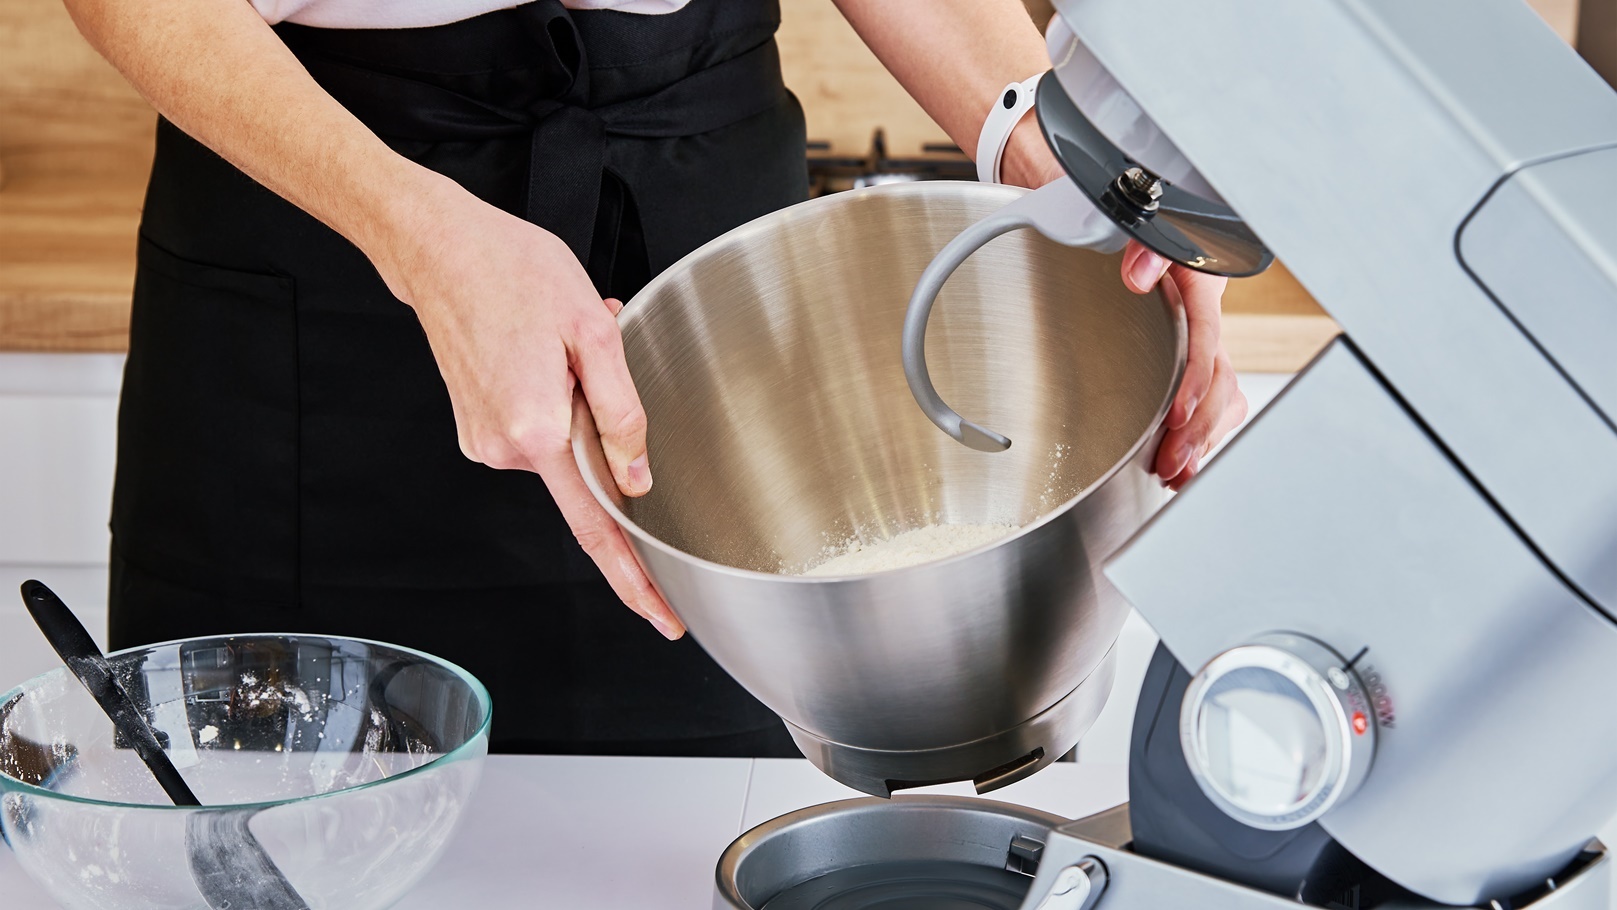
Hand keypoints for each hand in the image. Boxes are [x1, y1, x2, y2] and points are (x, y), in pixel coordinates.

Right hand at [368, 174, 684, 639]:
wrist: (437, 248)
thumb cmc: (512, 271)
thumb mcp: (593, 330)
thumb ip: (622, 411)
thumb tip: (636, 479)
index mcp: (538, 432)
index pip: (597, 528)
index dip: (635, 578)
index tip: (664, 616)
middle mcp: (505, 450)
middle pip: (587, 469)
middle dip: (608, 424)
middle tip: (597, 348)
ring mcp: (485, 442)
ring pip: (564, 445)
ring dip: (582, 402)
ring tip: (568, 341)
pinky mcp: (477, 428)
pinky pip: (539, 431)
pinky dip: (556, 399)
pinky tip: (547, 352)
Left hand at [1122, 244, 1247, 489]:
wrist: (1156, 239)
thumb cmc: (1149, 238)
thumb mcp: (1146, 230)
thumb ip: (1145, 249)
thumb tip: (1138, 276)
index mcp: (1201, 294)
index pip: (1206, 341)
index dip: (1195, 380)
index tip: (1175, 414)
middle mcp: (1210, 326)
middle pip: (1219, 383)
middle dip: (1198, 427)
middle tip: (1172, 460)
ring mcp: (1207, 349)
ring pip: (1222, 400)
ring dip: (1202, 440)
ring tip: (1177, 474)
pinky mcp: (1198, 367)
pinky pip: (1213, 406)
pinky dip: (1202, 438)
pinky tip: (1184, 467)